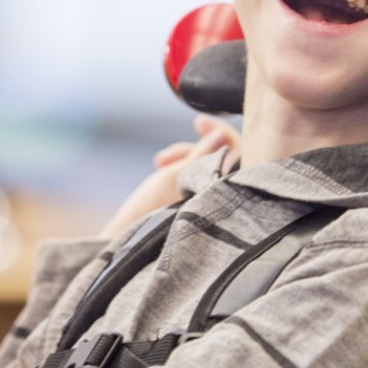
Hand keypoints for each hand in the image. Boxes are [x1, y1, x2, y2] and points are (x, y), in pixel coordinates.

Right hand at [98, 115, 238, 238]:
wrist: (129, 245)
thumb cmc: (150, 213)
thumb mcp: (175, 176)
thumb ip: (202, 154)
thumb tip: (223, 133)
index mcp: (227, 192)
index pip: (238, 149)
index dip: (219, 130)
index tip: (197, 122)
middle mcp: (225, 198)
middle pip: (220, 157)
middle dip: (191, 148)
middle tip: (163, 157)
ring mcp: (212, 204)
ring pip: (206, 167)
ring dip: (182, 158)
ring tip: (158, 165)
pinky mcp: (200, 208)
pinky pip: (199, 180)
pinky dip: (183, 171)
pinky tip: (162, 171)